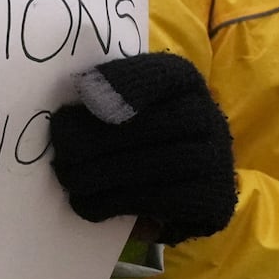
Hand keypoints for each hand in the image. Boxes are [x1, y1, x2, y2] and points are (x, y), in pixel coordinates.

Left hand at [50, 53, 236, 243]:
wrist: (180, 194)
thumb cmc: (140, 143)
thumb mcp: (124, 112)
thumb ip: (102, 102)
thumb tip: (65, 117)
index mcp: (185, 84)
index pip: (166, 74)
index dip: (127, 81)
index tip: (84, 93)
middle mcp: (208, 116)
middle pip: (155, 124)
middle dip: (98, 139)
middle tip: (62, 152)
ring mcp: (217, 159)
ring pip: (158, 166)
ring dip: (104, 175)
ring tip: (70, 180)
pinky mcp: (214, 199)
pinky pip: (164, 200)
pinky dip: (120, 202)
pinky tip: (89, 204)